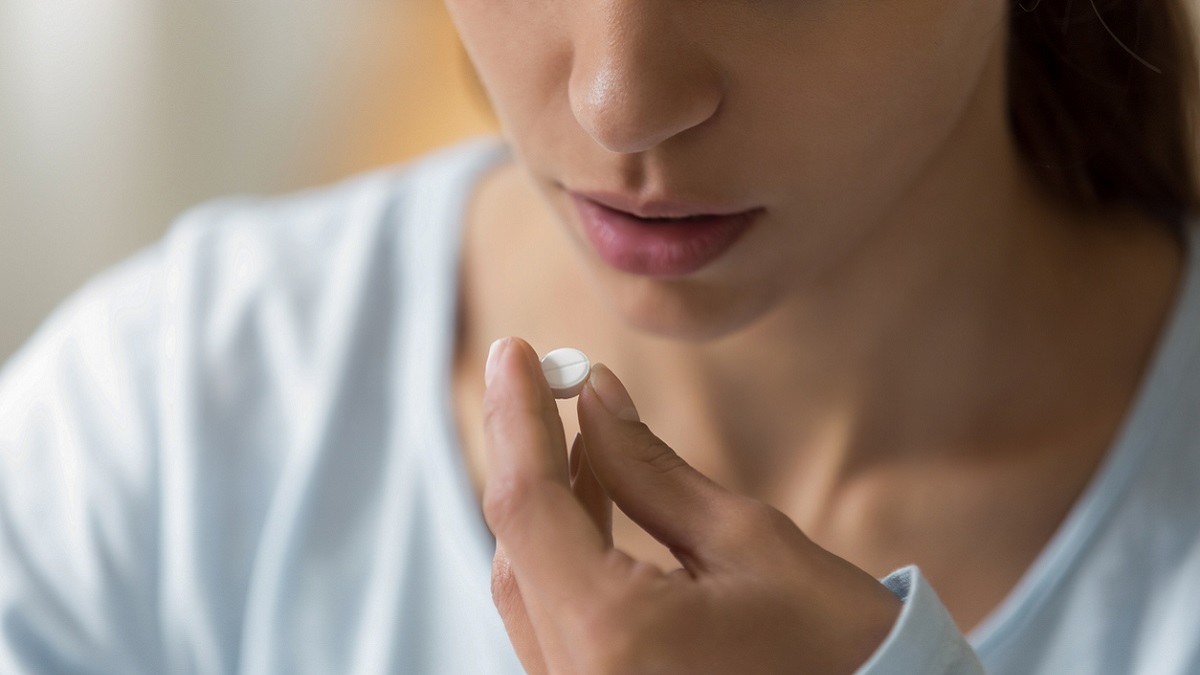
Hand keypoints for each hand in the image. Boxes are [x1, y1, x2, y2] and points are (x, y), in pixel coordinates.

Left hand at [481, 337, 901, 673]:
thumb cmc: (841, 655)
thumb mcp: (750, 541)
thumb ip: (650, 469)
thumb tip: (594, 398)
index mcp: (614, 636)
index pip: (529, 505)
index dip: (517, 417)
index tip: (516, 352)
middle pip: (518, 545)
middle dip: (526, 452)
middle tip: (538, 375)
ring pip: (530, 584)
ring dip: (546, 502)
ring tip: (576, 428)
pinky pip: (555, 619)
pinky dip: (564, 552)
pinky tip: (593, 497)